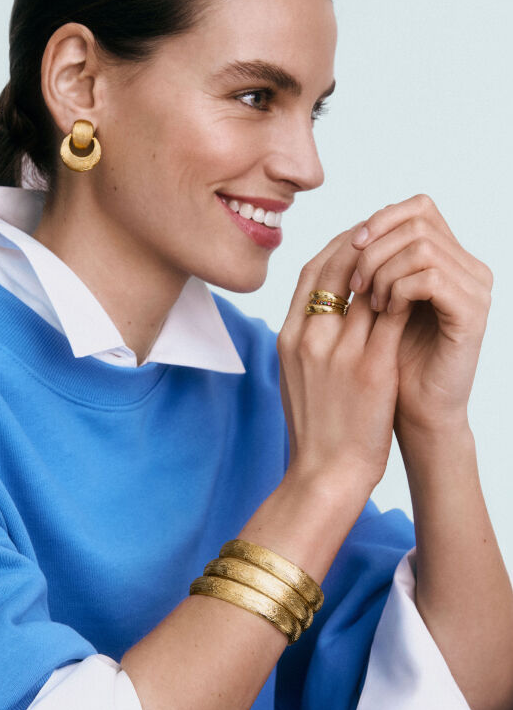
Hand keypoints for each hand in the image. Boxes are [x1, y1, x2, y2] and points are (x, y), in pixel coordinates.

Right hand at [277, 225, 412, 503]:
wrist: (323, 473)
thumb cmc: (314, 430)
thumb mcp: (296, 377)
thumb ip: (306, 343)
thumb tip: (321, 315)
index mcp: (289, 339)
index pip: (309, 274)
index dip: (335, 248)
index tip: (356, 240)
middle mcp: (310, 338)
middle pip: (336, 269)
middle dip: (362, 244)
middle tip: (386, 236)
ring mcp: (339, 352)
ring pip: (368, 286)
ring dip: (389, 265)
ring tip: (409, 258)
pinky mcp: (371, 368)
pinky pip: (392, 316)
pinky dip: (405, 295)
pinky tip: (420, 289)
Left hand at [347, 194, 492, 436]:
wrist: (415, 412)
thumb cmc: (388, 363)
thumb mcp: (373, 307)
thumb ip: (370, 270)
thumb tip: (344, 234)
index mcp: (444, 260)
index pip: (417, 208)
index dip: (378, 220)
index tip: (349, 248)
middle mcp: (466, 267)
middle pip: (417, 220)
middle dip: (374, 247)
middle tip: (354, 284)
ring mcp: (473, 289)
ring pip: (422, 246)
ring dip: (384, 270)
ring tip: (368, 303)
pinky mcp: (472, 314)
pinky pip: (432, 278)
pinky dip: (400, 290)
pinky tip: (384, 313)